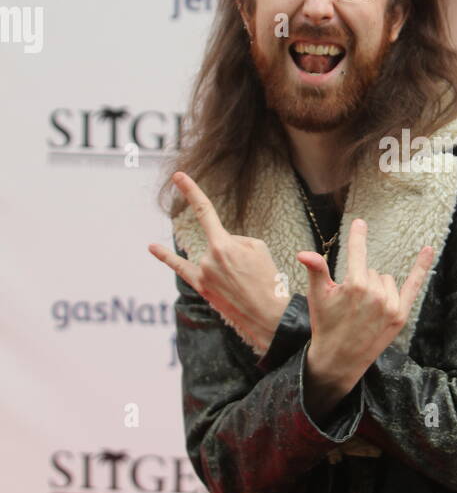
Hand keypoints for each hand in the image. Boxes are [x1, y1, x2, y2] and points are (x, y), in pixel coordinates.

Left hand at [149, 172, 286, 354]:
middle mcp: (208, 259)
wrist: (269, 317)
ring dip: (231, 266)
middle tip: (251, 273)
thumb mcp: (259, 249)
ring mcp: (202, 274)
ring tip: (245, 283)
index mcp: (224, 245)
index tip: (178, 175)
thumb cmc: (268, 280)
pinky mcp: (201, 287)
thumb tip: (222, 244)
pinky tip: (152, 247)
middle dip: (238, 253)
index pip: (205, 211)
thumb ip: (236, 239)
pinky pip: (181, 269)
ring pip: (213, 257)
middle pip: (220, 242)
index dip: (191, 191)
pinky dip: (166, 257)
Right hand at [298, 218, 433, 387]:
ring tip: (362, 311)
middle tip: (349, 306)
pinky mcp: (401, 315)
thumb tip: (304, 253)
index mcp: (355, 285)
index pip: (357, 253)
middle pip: (371, 271)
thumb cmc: (325, 325)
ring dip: (376, 288)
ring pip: (386, 280)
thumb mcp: (317, 296)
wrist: (339, 360)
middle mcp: (376, 294)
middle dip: (360, 282)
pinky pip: (414, 285)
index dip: (357, 237)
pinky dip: (422, 267)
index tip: (360, 222)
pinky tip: (428, 249)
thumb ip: (316, 270)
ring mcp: (391, 305)